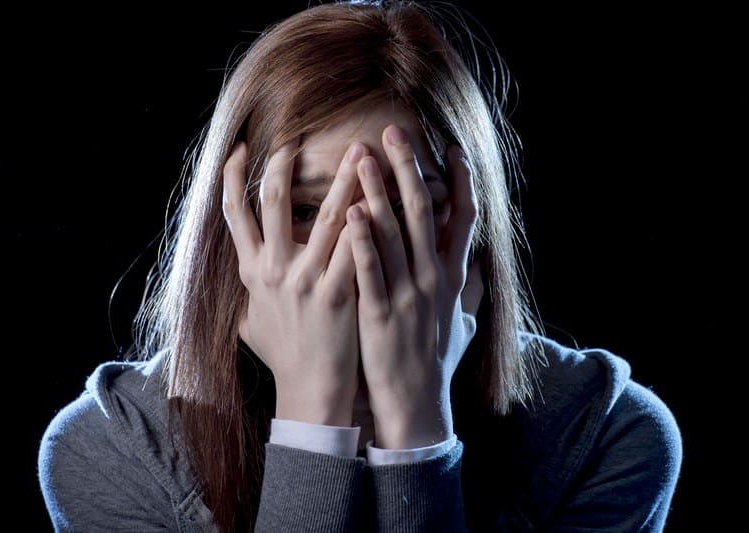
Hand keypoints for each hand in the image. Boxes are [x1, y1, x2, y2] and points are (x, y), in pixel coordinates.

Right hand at [222, 140, 364, 425]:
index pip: (234, 214)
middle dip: (283, 164)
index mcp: (252, 273)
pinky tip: (381, 195)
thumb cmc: (285, 357)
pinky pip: (354, 247)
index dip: (233, 177)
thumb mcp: (252, 325)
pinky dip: (366, 219)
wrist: (309, 392)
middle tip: (298, 136)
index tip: (242, 148)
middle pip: (271, 202)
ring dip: (342, 180)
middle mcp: (273, 271)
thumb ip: (249, 295)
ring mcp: (305, 281)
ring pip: (322, 216)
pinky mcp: (338, 294)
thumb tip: (244, 277)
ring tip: (359, 151)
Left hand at [347, 125, 481, 447]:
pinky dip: (362, 241)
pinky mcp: (380, 314)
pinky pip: (370, 271)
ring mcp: (407, 295)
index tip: (450, 149)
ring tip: (364, 158)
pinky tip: (351, 213)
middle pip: (423, 213)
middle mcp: (433, 279)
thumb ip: (467, 290)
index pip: (461, 219)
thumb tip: (476, 267)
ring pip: (394, 234)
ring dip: (379, 192)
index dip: (459, 181)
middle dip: (408, 170)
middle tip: (392, 133)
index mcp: (452, 277)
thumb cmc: (437, 362)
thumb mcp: (462, 322)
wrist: (418, 404)